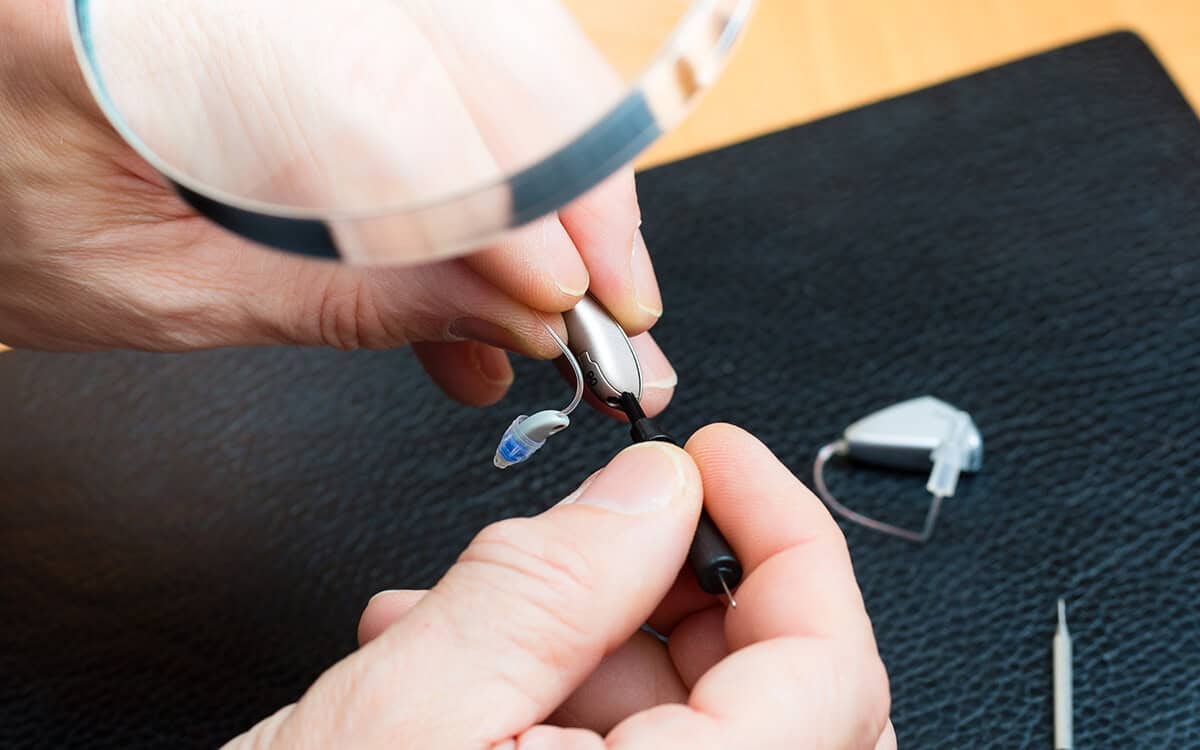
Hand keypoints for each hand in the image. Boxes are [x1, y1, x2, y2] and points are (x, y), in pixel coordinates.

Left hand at [0, 4, 673, 411]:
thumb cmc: (6, 223)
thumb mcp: (167, 296)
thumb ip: (350, 301)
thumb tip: (512, 318)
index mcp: (129, 36)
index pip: (370, 94)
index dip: (495, 202)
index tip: (565, 302)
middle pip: (466, 45)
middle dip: (570, 186)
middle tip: (614, 309)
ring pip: (490, 41)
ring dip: (558, 177)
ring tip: (571, 298)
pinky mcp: (333, 8)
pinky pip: (460, 55)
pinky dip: (511, 156)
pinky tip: (517, 251)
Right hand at [225, 424, 893, 748]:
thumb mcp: (403, 722)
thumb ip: (546, 587)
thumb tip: (651, 493)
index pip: (830, 663)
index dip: (783, 531)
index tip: (716, 461)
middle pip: (780, 697)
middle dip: (674, 593)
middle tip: (585, 541)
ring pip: (701, 735)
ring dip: (596, 652)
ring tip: (466, 621)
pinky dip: (566, 715)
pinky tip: (463, 686)